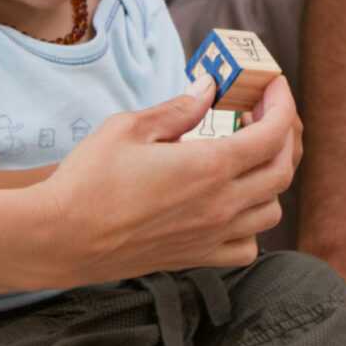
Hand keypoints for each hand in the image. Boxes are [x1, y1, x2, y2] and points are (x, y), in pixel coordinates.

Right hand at [45, 74, 298, 281]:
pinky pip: (246, 247)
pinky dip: (252, 225)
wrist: (62, 238)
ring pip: (271, 211)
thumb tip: (208, 88)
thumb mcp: (129, 128)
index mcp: (209, 167)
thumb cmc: (89, 180)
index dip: (282, 105)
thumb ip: (177, 109)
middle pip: (281, 171)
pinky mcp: (195, 258)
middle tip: (263, 114)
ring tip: (248, 158)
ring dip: (271, 180)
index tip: (276, 86)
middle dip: (284, 136)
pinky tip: (231, 206)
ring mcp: (211, 236)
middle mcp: (221, 205)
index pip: (272, 134)